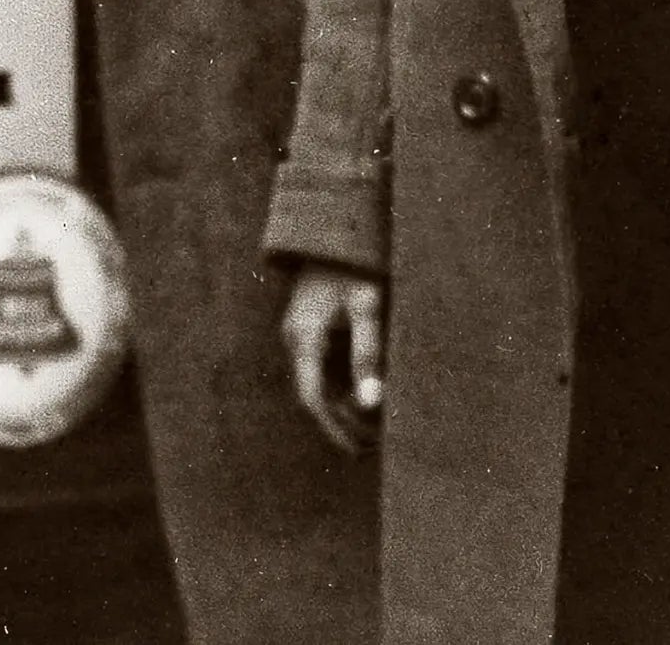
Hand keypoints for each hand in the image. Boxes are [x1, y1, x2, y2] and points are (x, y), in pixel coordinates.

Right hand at [282, 262, 384, 453]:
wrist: (337, 221)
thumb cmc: (356, 262)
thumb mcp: (367, 306)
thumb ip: (368, 354)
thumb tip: (371, 403)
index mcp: (304, 338)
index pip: (313, 399)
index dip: (334, 427)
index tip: (357, 448)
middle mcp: (295, 339)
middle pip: (314, 393)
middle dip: (341, 421)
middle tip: (373, 443)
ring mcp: (300, 331)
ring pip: (317, 380)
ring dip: (341, 403)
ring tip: (373, 426)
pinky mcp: (310, 323)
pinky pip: (321, 364)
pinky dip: (340, 382)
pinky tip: (364, 391)